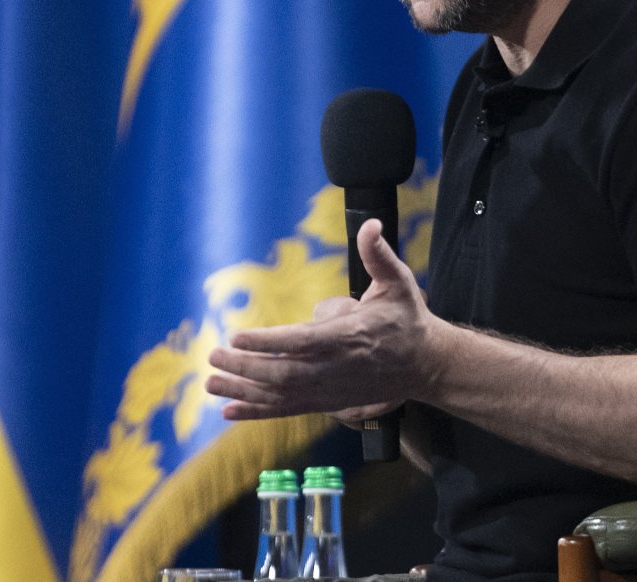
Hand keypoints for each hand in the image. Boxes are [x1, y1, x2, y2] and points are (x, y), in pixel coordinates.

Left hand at [205, 219, 432, 420]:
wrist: (425, 365)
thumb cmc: (407, 319)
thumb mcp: (399, 282)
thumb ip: (379, 255)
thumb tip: (371, 225)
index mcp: (350, 336)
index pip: (303, 342)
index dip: (268, 342)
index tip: (238, 336)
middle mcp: (337, 367)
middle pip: (284, 373)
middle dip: (246, 367)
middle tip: (214, 356)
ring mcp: (331, 389)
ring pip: (281, 395)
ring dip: (243, 391)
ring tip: (210, 383)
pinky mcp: (328, 402)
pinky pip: (288, 410)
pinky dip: (257, 412)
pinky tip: (228, 410)